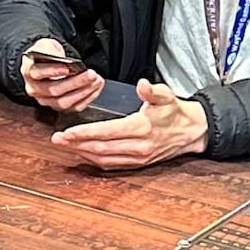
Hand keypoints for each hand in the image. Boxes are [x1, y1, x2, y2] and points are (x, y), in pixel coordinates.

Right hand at [22, 45, 104, 111]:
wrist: (44, 63)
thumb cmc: (46, 54)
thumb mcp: (47, 45)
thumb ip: (52, 51)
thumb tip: (64, 61)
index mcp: (29, 71)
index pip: (37, 73)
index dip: (52, 71)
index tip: (67, 67)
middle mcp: (34, 89)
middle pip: (54, 90)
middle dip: (75, 82)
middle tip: (91, 74)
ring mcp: (45, 100)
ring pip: (63, 102)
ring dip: (83, 92)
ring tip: (96, 81)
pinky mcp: (57, 107)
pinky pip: (73, 107)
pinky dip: (87, 98)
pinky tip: (95, 88)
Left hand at [52, 79, 208, 170]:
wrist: (192, 131)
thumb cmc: (176, 112)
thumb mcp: (167, 95)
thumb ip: (153, 90)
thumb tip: (142, 85)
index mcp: (141, 128)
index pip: (106, 132)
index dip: (84, 133)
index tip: (67, 132)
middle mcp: (138, 147)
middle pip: (100, 148)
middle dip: (76, 145)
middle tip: (57, 140)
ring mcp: (138, 157)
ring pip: (104, 159)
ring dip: (83, 154)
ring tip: (66, 146)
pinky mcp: (138, 163)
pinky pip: (112, 165)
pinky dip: (95, 160)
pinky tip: (84, 154)